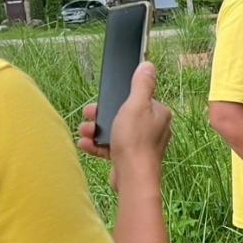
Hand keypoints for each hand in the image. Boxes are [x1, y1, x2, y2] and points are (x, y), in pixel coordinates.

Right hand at [78, 62, 171, 191]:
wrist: (132, 177)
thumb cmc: (136, 141)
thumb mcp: (136, 105)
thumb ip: (142, 84)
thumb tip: (149, 65)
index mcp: (159, 113)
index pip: (137, 99)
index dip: (117, 99)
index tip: (102, 101)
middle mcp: (153, 128)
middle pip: (123, 114)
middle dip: (102, 115)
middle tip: (88, 116)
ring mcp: (142, 144)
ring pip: (115, 131)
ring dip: (96, 130)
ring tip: (84, 132)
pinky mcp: (130, 157)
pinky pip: (112, 147)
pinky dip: (98, 145)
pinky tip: (86, 144)